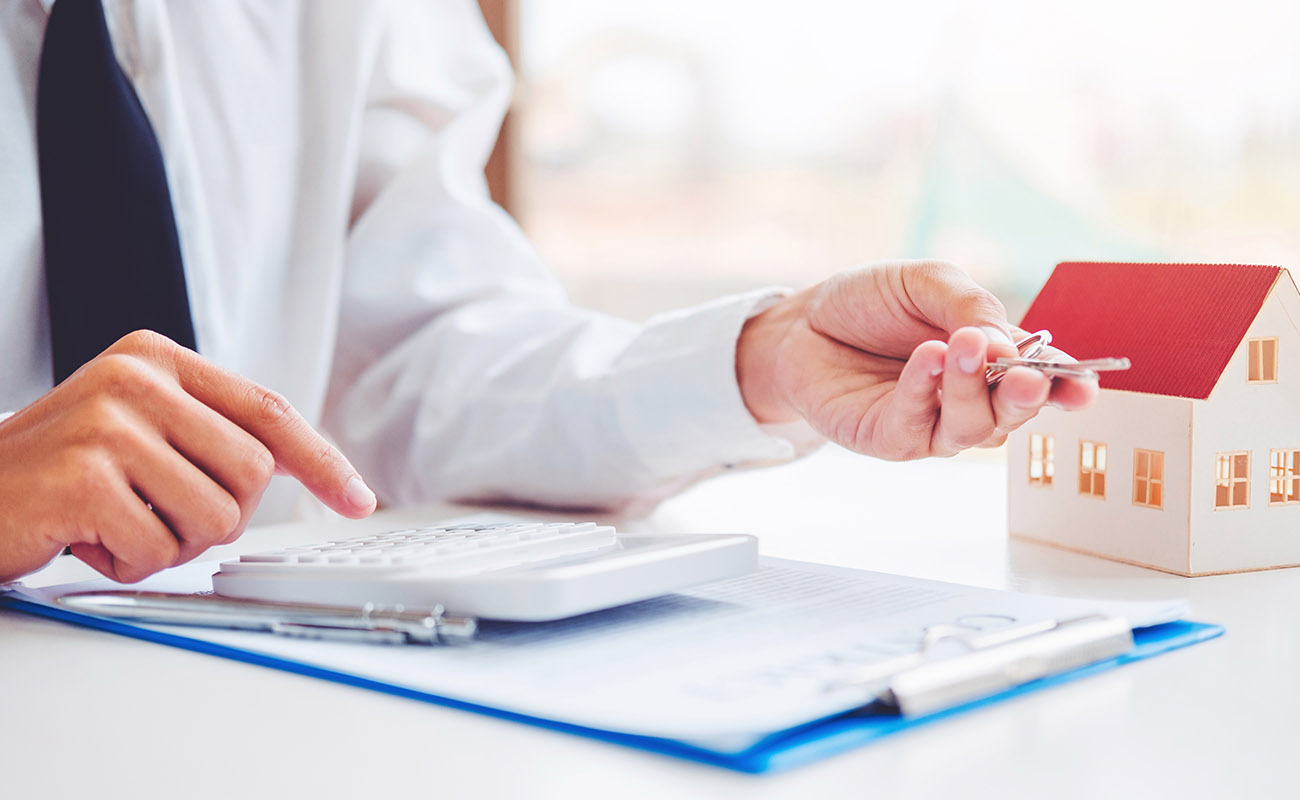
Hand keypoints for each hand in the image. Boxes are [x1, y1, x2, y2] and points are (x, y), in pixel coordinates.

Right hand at [0, 330, 375, 582]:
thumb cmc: (59, 472)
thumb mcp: (137, 428)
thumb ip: (209, 432)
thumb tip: (298, 463)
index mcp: (159, 359)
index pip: (269, 410)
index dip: (322, 460)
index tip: (358, 497)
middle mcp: (137, 378)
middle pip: (253, 475)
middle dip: (217, 518)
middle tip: (155, 515)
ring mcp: (110, 423)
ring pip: (216, 518)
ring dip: (171, 544)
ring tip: (117, 523)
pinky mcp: (85, 475)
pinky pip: (158, 549)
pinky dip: (127, 563)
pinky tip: (85, 538)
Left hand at [735, 260, 1096, 458]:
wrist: (804, 321)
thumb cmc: (870, 303)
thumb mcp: (927, 284)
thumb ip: (971, 307)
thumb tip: (1008, 345)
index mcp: (995, 359)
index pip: (1045, 378)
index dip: (1070, 385)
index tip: (1085, 387)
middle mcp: (970, 398)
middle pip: (1014, 413)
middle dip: (1026, 394)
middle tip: (1026, 372)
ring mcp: (931, 424)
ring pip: (972, 428)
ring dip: (972, 389)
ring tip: (961, 347)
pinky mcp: (890, 438)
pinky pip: (916, 426)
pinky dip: (923, 391)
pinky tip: (926, 358)